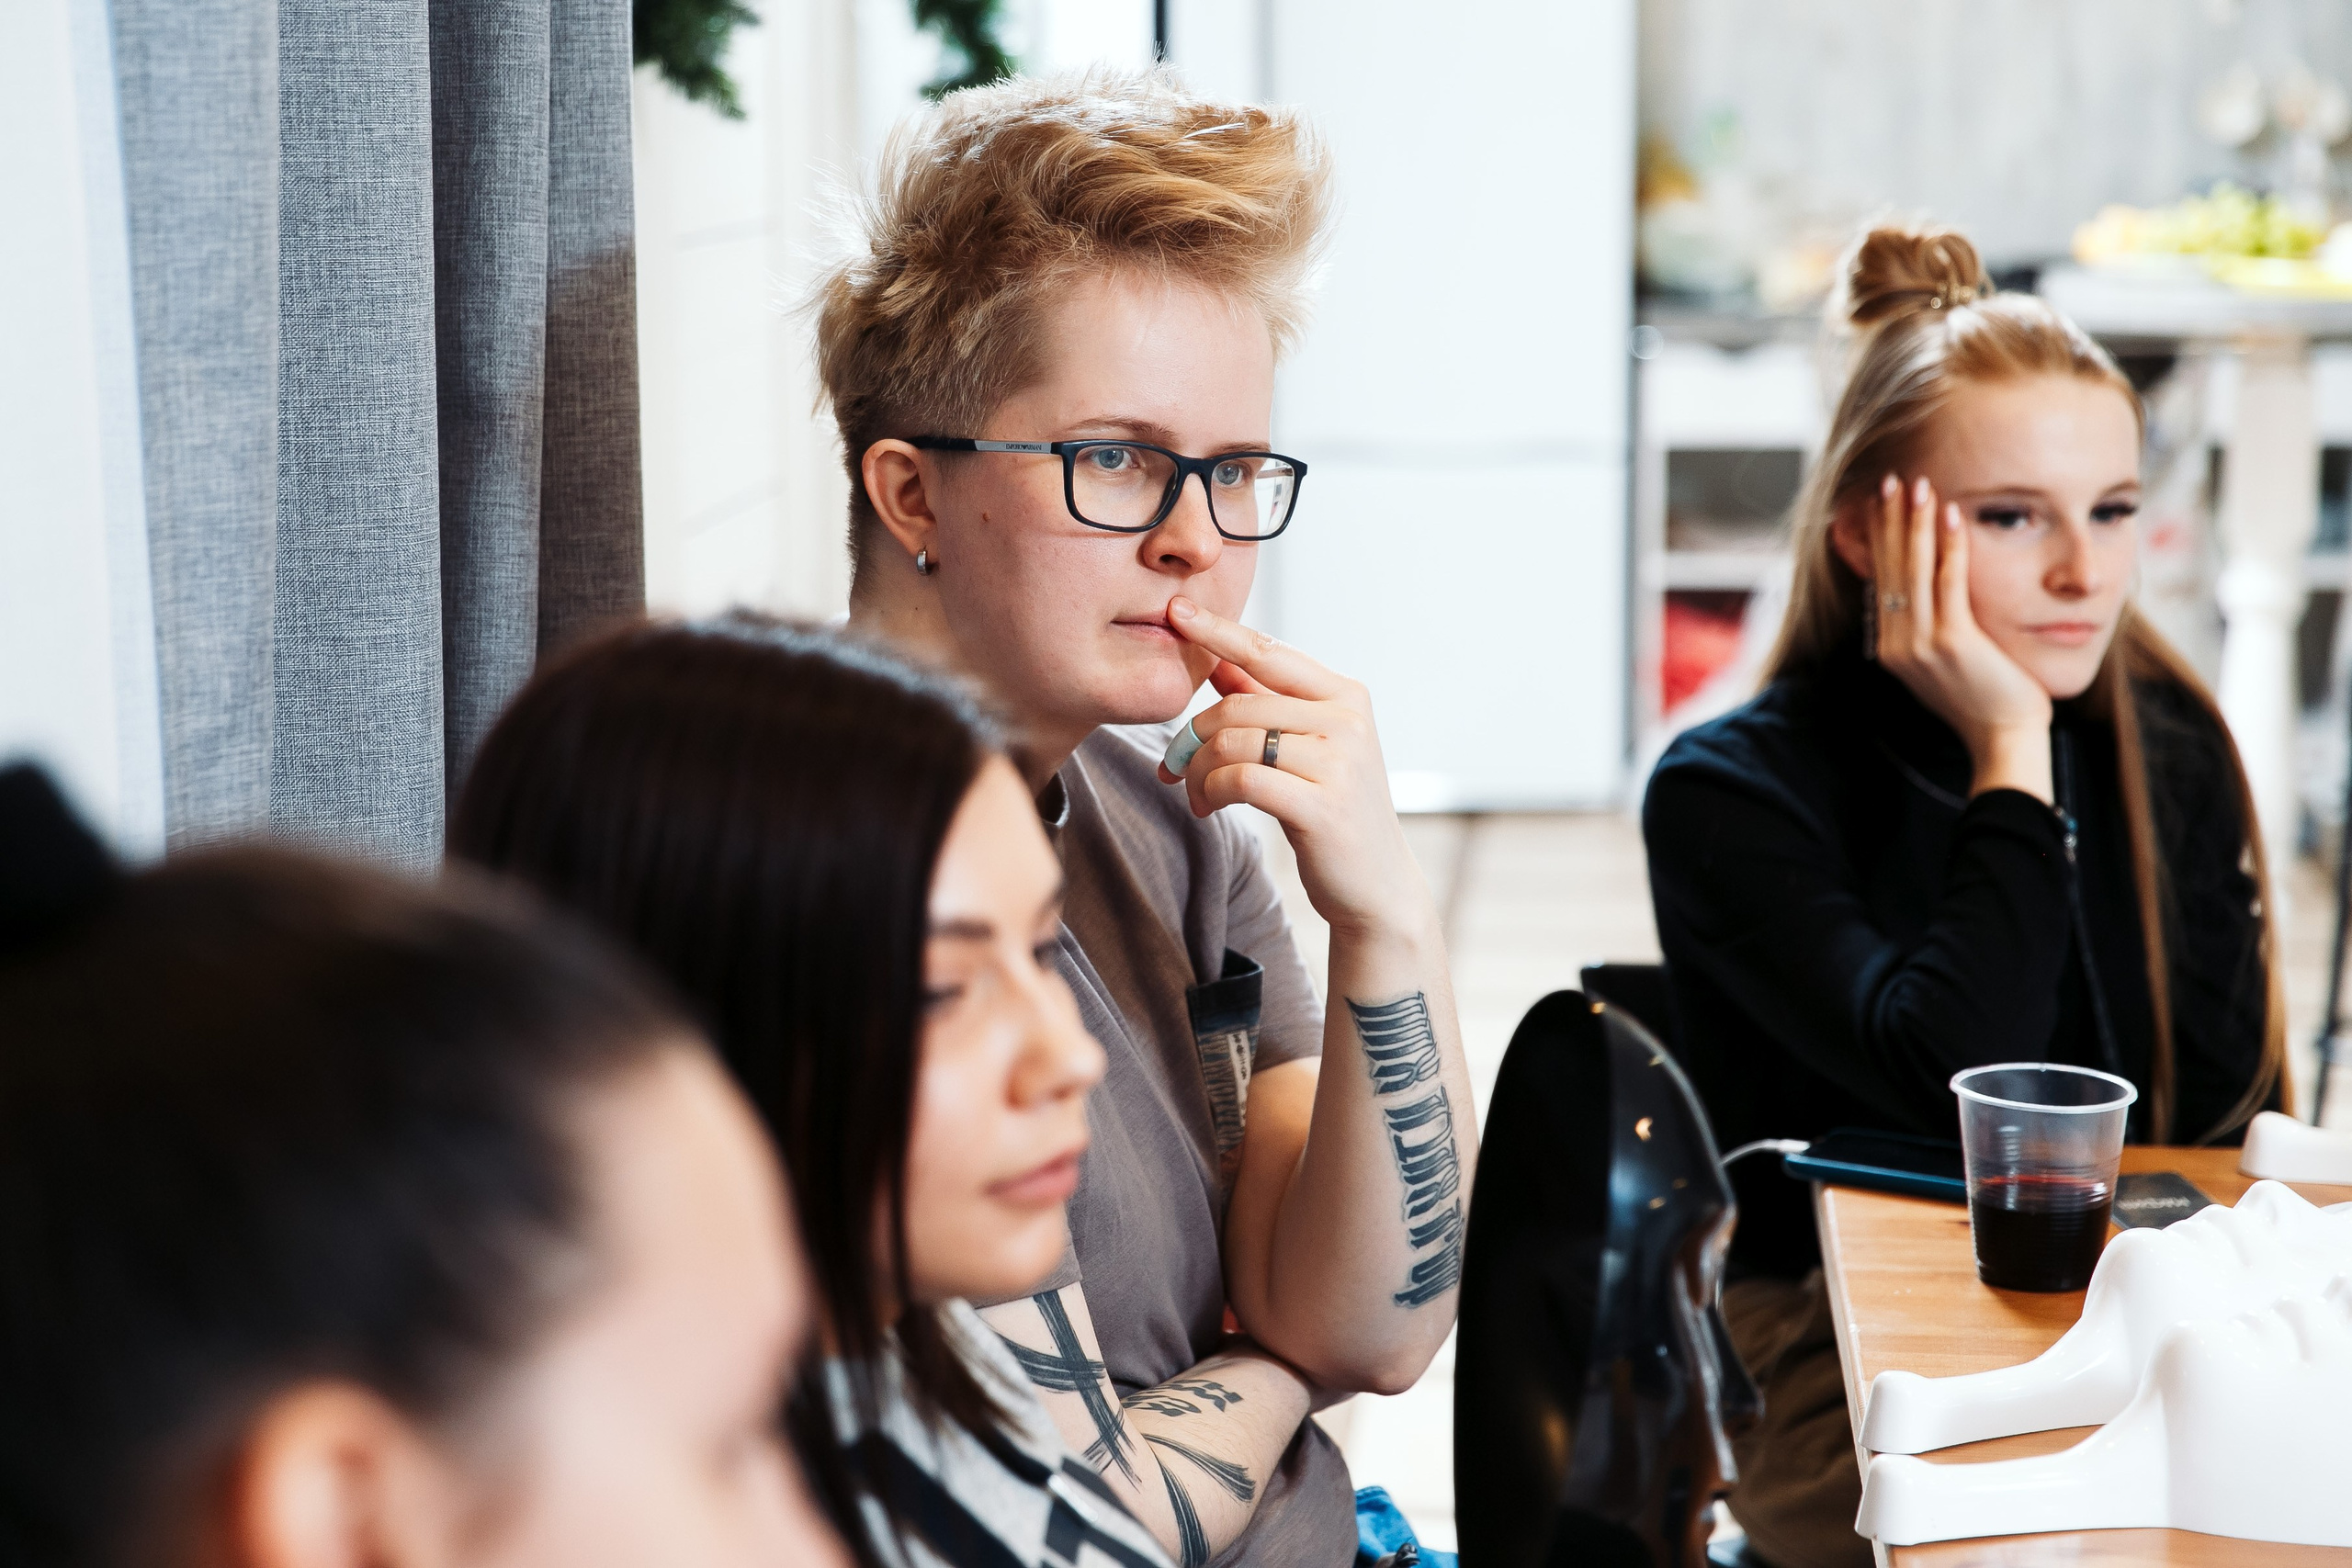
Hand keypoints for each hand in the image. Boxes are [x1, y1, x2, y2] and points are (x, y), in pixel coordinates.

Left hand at [1156, 597, 1435, 939]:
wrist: (1377, 885)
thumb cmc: (1335, 810)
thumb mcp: (1309, 747)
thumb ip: (1269, 702)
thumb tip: (1220, 660)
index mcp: (1346, 695)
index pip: (1269, 651)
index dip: (1218, 630)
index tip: (1176, 610)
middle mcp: (1347, 720)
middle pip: (1237, 705)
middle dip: (1193, 736)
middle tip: (1174, 766)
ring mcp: (1338, 762)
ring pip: (1232, 742)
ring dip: (1198, 771)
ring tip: (1195, 794)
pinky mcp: (1320, 806)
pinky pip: (1238, 780)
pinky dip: (1209, 792)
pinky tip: (1207, 807)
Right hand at [1870, 474, 2053, 801]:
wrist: (2003, 739)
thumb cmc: (1985, 702)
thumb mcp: (1944, 664)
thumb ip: (1928, 631)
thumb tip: (1923, 598)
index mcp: (1891, 647)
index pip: (1879, 580)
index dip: (1879, 538)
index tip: (1881, 504)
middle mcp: (1896, 644)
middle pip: (1889, 569)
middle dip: (1890, 520)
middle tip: (1890, 480)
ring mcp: (1920, 644)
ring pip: (1913, 571)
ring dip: (1915, 523)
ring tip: (1917, 485)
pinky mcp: (1952, 643)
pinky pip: (1948, 584)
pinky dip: (1949, 547)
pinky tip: (1952, 516)